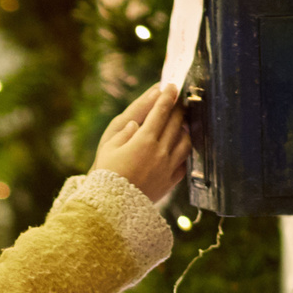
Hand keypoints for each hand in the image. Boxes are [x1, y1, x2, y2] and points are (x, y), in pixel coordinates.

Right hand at [91, 82, 191, 201]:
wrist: (112, 206)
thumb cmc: (106, 174)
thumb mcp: (108, 147)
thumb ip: (124, 132)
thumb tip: (136, 123)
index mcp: (144, 140)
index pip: (161, 111)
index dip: (168, 96)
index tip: (172, 86)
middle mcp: (160, 151)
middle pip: (176, 123)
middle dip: (178, 108)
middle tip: (178, 100)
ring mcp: (168, 167)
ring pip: (186, 141)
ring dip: (185, 129)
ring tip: (181, 124)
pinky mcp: (171, 181)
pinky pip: (184, 162)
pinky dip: (183, 152)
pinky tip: (178, 148)